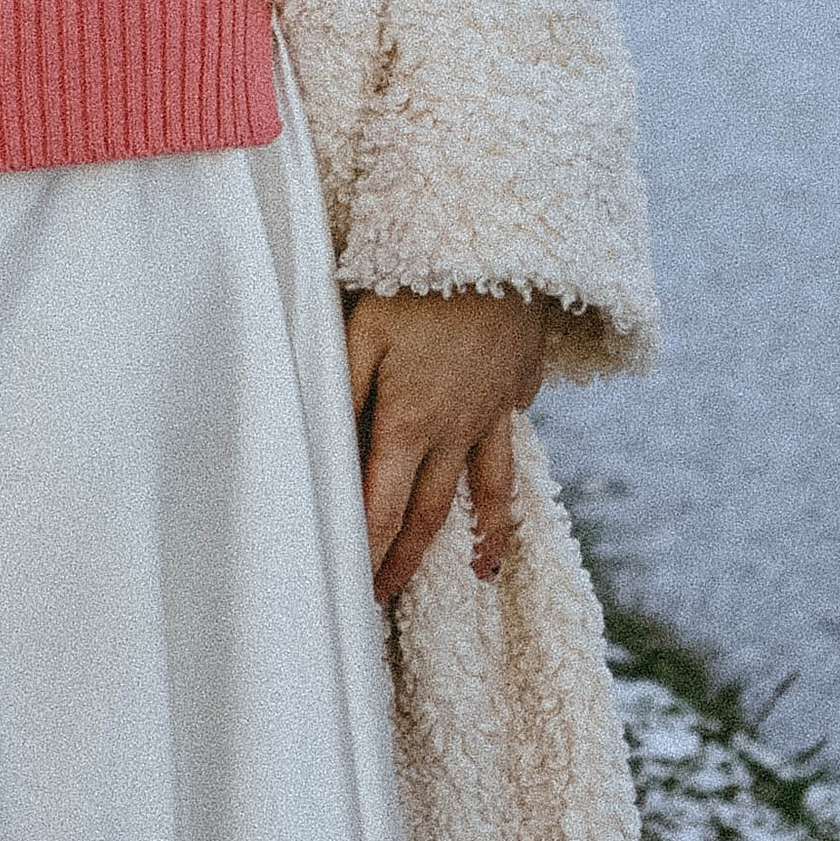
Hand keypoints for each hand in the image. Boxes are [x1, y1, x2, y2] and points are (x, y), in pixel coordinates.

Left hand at [344, 288, 548, 602]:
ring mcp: (494, 411)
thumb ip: (340, 391)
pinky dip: (511, 464)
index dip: (367, 551)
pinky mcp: (518, 384)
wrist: (499, 244)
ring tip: (481, 571)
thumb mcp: (361, 330)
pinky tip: (508, 476)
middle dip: (406, 558)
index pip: (384, 507)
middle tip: (387, 596)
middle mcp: (456, 429)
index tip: (353, 588)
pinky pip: (513, 437)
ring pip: (487, 489)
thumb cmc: (416, 281)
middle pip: (431, 510)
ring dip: (482, 535)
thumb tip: (321, 450)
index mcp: (410, 422)